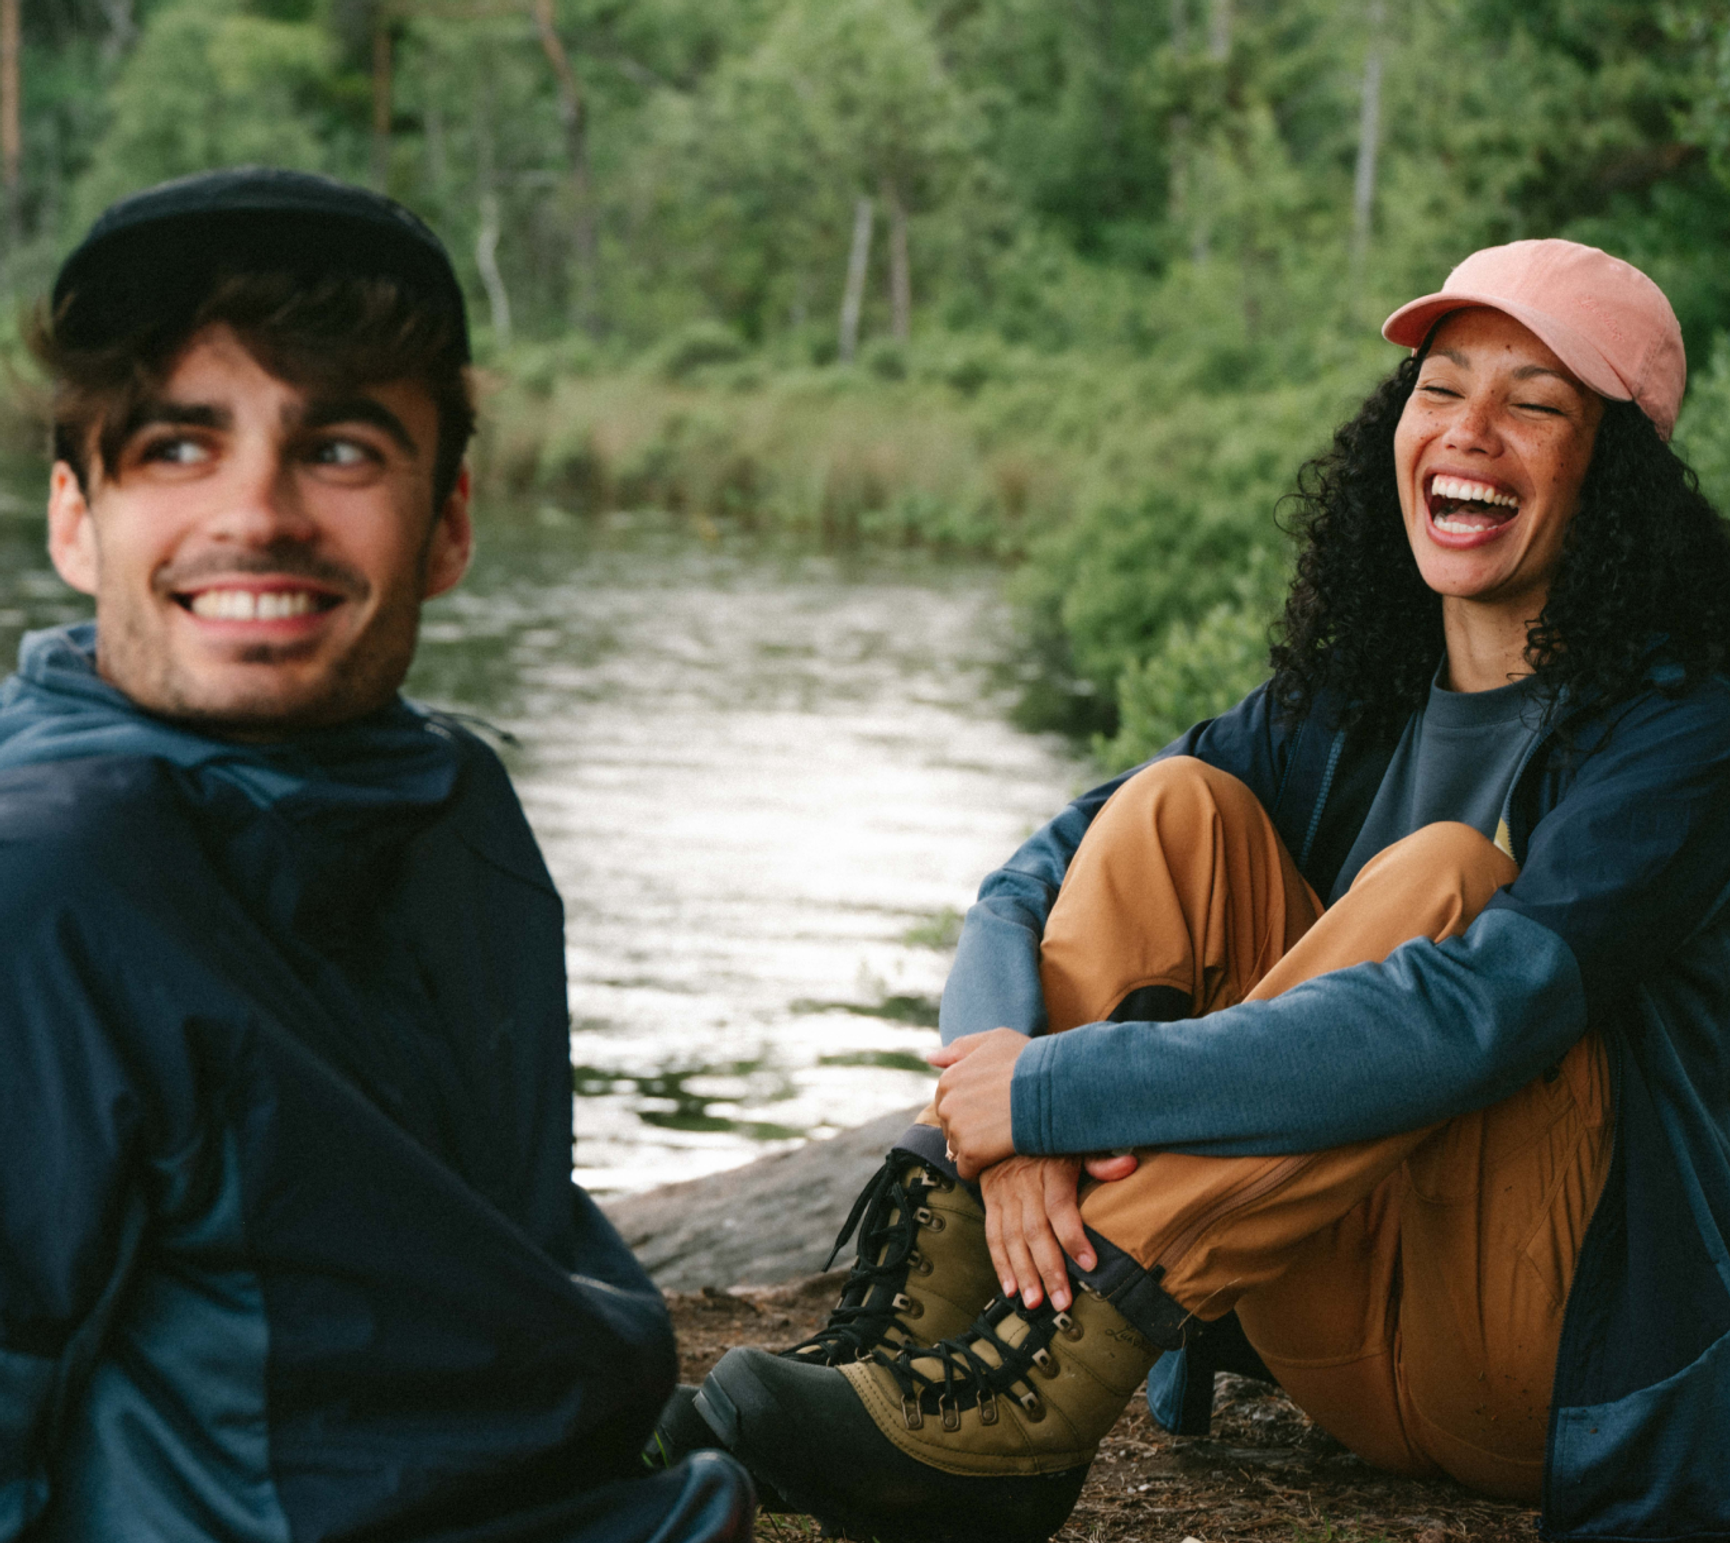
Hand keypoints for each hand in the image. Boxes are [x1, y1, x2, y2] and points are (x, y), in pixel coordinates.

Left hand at [927, 1028, 1027, 1177]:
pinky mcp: (972, 1152)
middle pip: (950, 1126)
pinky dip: (980, 1169)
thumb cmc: (1030, 1061)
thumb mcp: (996, 1040)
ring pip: (959, 1148)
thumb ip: (961, 1048)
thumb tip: (930, 1058)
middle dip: (971, 1128)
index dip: (971, 1107)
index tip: (994, 1107)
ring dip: (977, 1148)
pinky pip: (967, 1170)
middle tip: (1001, 1123)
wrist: (1056, 1087)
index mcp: (948, 1078)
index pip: (948, 1102)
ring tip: (1003, 1138)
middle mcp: (946, 1104)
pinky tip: (1000, 1157)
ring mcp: (957, 1129)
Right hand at [979, 1152, 1139, 1310]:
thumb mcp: (1074, 1140)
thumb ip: (1099, 1158)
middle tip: (1061, 1301)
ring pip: (1011, 1238)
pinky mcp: (991, 1200)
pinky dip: (1000, 1263)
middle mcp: (1024, 1184)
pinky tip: (1011, 1288)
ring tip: (1035, 1302)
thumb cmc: (1049, 1137)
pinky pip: (992, 1235)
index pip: (1060, 1207)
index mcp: (1050, 1170)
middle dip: (1048, 1269)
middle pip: (1035, 1231)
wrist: (1003, 1120)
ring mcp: (1004, 1194)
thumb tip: (1128, 1165)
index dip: (1073, 1236)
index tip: (1090, 1264)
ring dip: (1023, 1273)